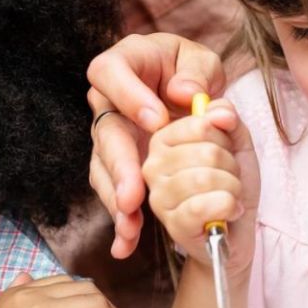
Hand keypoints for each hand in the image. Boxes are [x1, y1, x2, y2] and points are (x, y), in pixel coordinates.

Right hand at [87, 34, 226, 258]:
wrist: (189, 94)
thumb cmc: (192, 72)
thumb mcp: (203, 62)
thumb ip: (198, 73)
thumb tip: (186, 94)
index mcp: (124, 64)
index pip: (109, 72)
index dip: (128, 96)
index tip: (158, 120)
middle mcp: (109, 103)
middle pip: (105, 134)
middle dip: (120, 166)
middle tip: (135, 193)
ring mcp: (111, 139)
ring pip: (104, 171)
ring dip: (117, 199)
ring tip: (131, 222)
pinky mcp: (119, 168)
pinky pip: (115, 195)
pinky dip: (122, 222)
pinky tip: (126, 244)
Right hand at [141, 101, 257, 273]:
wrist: (237, 230)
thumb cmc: (230, 184)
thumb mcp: (236, 141)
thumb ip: (227, 117)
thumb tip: (220, 112)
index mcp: (162, 140)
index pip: (201, 124)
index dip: (224, 139)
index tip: (222, 152)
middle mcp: (151, 165)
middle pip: (208, 151)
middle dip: (230, 167)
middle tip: (227, 180)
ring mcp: (158, 196)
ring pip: (207, 178)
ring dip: (232, 188)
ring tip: (228, 196)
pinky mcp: (172, 223)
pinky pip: (204, 205)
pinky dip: (228, 207)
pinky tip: (227, 212)